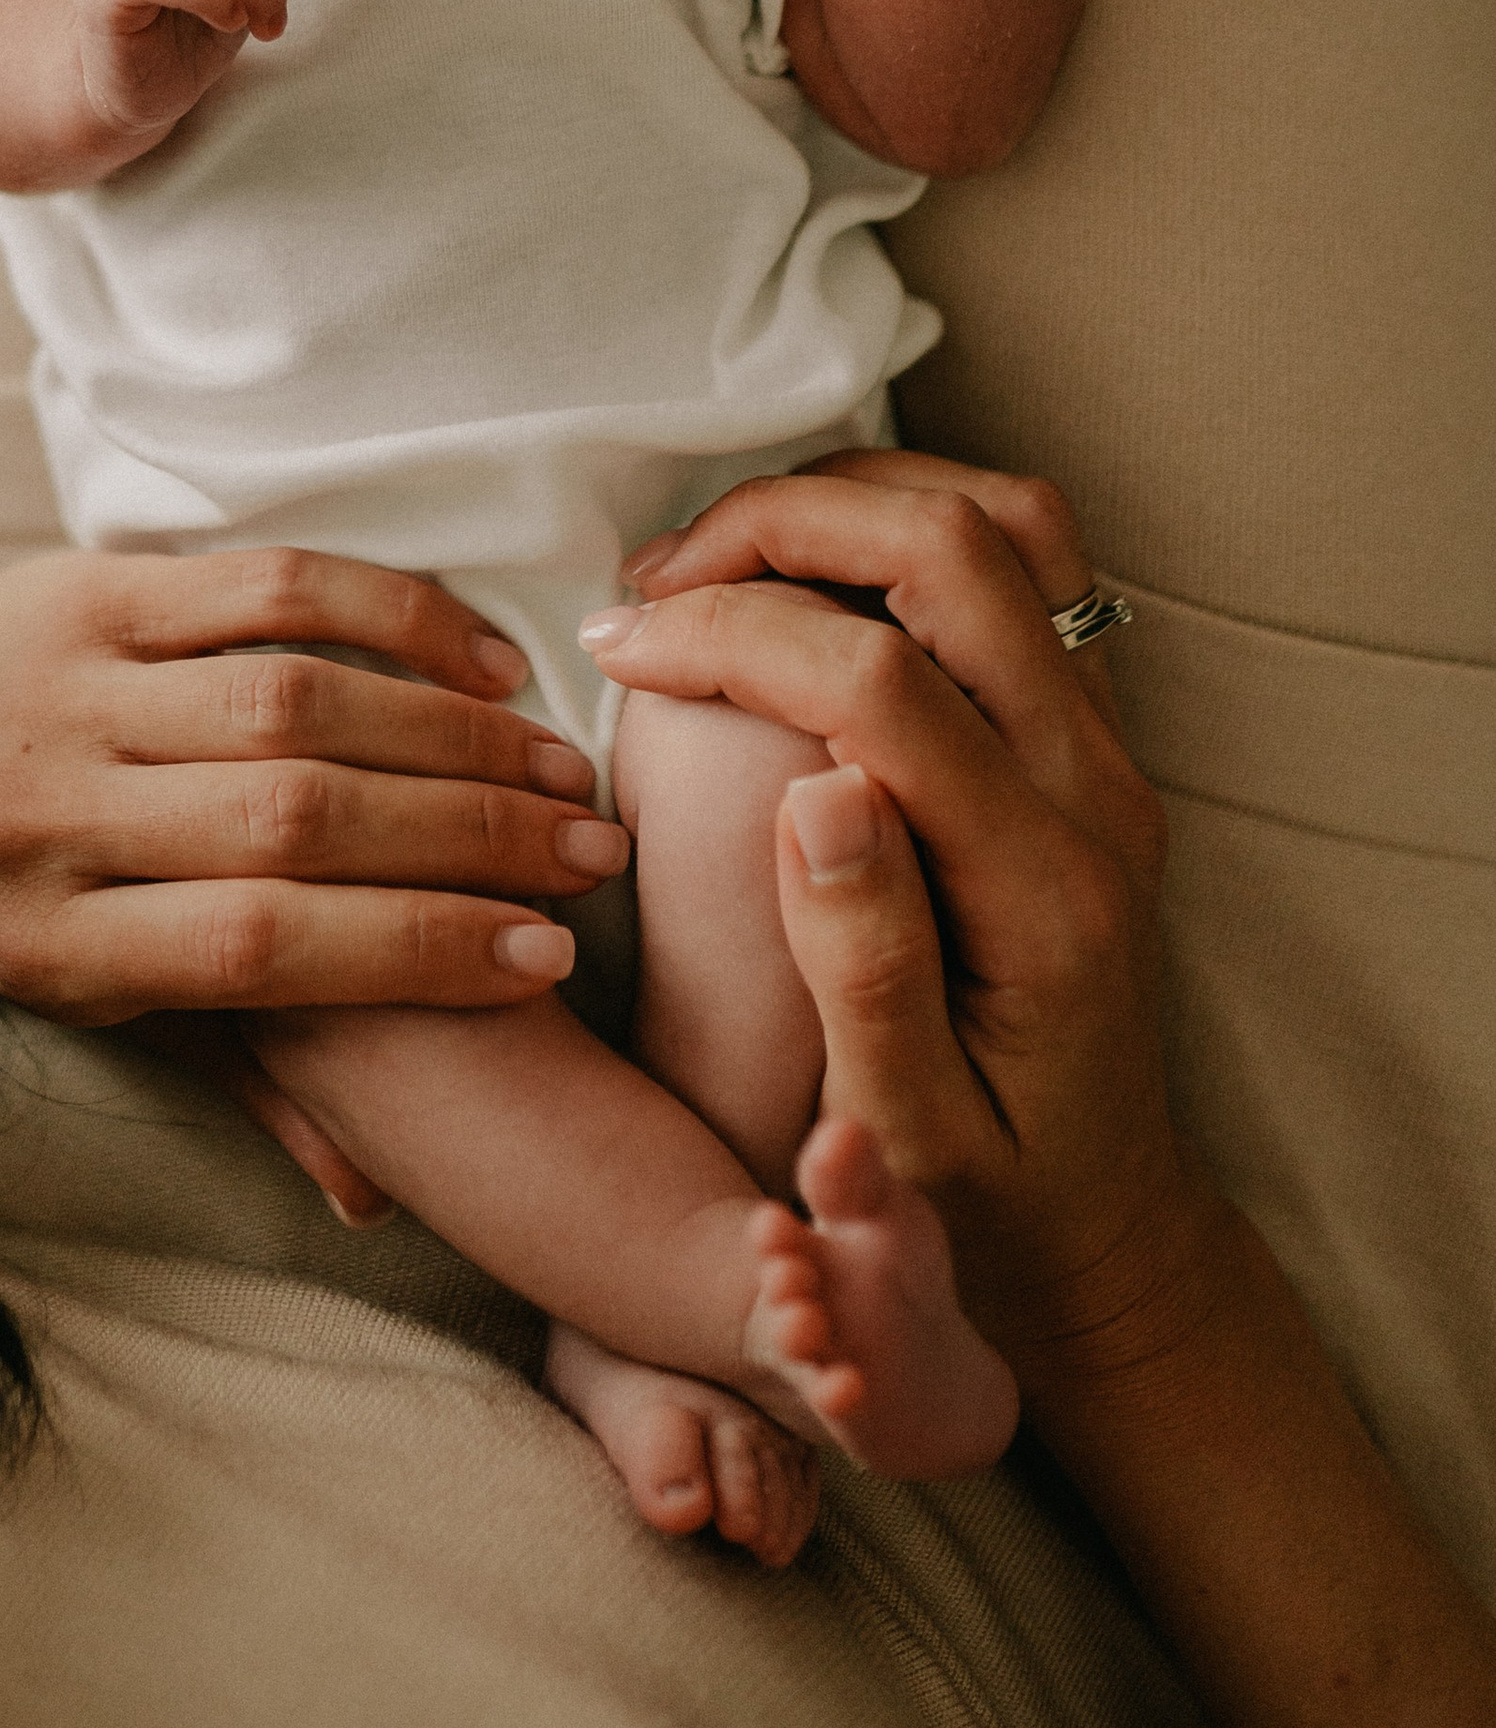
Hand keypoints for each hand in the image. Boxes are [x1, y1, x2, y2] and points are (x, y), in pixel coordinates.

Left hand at [0, 544, 629, 1024]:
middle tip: (589, 851)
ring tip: (556, 764)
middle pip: (293, 818)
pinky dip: (388, 613)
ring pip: (290, 698)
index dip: (415, 948)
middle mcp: (61, 813)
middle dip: (467, 836)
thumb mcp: (107, 1010)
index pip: (262, 947)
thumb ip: (247, 1081)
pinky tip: (481, 655)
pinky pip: (263, 587)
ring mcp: (73, 689)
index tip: (545, 955)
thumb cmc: (21, 910)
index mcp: (63, 943)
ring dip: (449, 728)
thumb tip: (376, 1196)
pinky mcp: (92, 588)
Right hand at [582, 452, 1193, 1384]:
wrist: (1107, 1227)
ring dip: (853, 500)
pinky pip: (1028, 557)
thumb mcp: (900, 1136)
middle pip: (954, 550)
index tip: (618, 648)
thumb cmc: (984, 1203)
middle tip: (656, 583)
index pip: (880, 683)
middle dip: (778, 528)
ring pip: (1007, 521)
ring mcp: (1110, 746)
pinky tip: (811, 574)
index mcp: (1042, 890)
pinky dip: (909, 521)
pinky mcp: (1096, 730)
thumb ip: (864, 964)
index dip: (732, 635)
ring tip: (724, 557)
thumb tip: (818, 790)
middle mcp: (1097, 789)